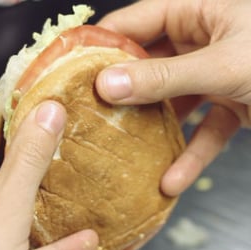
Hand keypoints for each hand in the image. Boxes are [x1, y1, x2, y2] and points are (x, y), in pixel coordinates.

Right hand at [96, 0, 250, 195]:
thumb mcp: (222, 64)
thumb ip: (164, 77)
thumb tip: (108, 83)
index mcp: (196, 10)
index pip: (133, 23)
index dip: (102, 46)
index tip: (72, 71)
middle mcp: (199, 40)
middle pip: (147, 67)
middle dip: (123, 96)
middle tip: (93, 118)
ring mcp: (212, 74)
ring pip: (171, 104)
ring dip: (154, 132)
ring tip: (125, 154)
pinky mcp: (228, 104)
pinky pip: (201, 130)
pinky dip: (189, 155)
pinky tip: (172, 180)